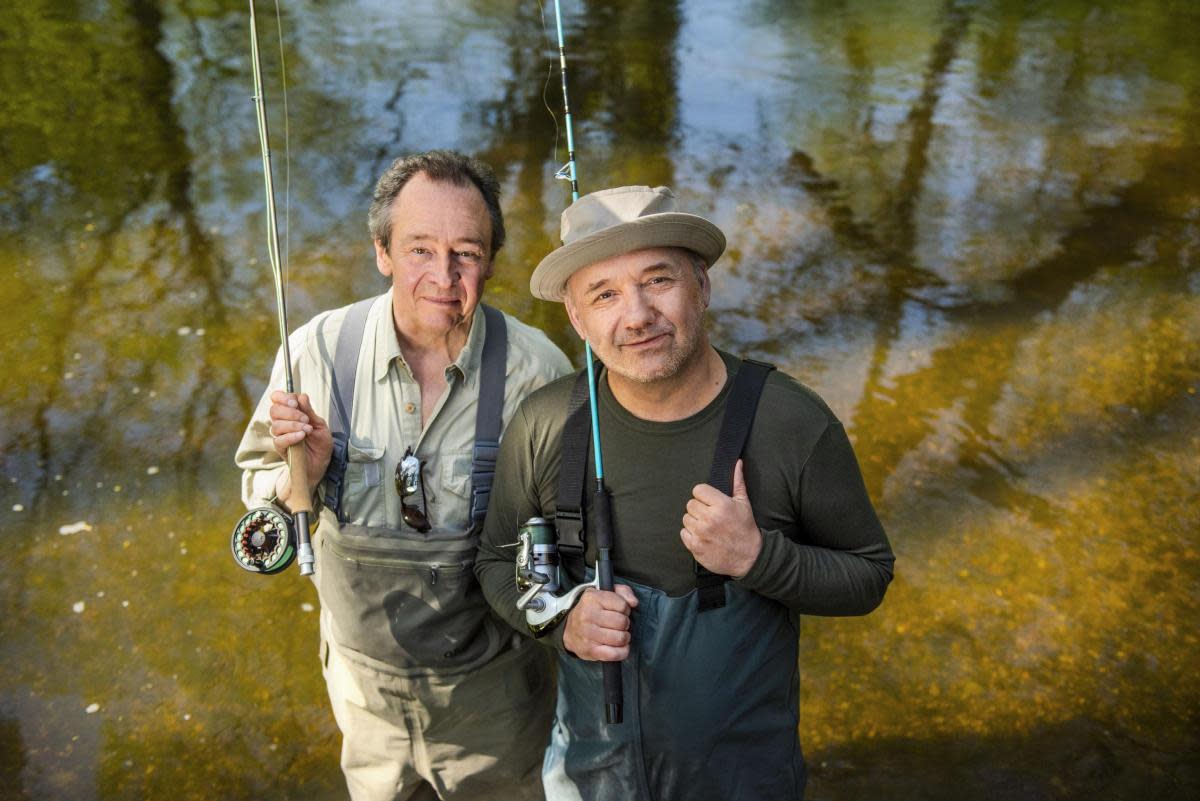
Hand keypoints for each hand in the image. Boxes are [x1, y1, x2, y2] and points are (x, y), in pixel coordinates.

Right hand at [268, 390, 331, 496]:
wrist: (321, 462)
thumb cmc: (320, 442)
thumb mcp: (319, 424)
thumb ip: (309, 411)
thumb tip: (302, 396)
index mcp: (290, 412)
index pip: (276, 398)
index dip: (282, 397)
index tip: (295, 402)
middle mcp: (282, 422)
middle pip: (274, 410)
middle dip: (290, 412)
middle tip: (305, 419)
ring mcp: (280, 435)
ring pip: (276, 425)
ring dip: (293, 425)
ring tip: (307, 430)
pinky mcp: (280, 448)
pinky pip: (279, 440)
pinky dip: (291, 436)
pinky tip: (302, 436)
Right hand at [562, 585, 638, 660]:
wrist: (570, 629)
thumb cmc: (592, 610)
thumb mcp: (605, 593)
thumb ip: (623, 592)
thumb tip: (634, 602)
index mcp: (592, 599)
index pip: (623, 605)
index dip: (625, 609)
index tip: (619, 611)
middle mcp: (588, 616)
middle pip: (623, 622)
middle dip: (624, 624)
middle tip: (618, 624)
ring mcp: (588, 634)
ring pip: (621, 638)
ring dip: (624, 637)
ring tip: (618, 634)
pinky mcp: (590, 650)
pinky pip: (615, 653)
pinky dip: (622, 651)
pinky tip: (619, 646)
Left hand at [680, 459, 761, 577]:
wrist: (749, 557)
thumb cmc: (745, 528)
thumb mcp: (744, 503)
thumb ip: (738, 482)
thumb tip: (737, 463)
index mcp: (721, 505)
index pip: (698, 490)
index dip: (704, 496)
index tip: (710, 503)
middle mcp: (709, 519)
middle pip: (690, 504)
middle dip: (699, 509)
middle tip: (710, 516)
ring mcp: (701, 534)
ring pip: (686, 518)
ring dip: (694, 522)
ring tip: (708, 527)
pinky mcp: (695, 547)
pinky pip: (683, 533)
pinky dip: (691, 535)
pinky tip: (703, 536)